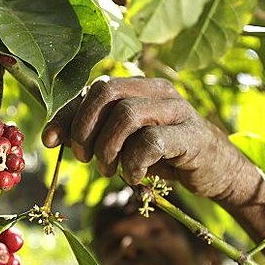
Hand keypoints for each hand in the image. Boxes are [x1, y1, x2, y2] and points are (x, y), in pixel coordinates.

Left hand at [41, 77, 247, 199]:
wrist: (215, 170)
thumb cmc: (164, 155)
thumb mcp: (124, 144)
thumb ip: (93, 135)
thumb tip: (51, 137)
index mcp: (138, 87)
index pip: (93, 90)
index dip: (67, 115)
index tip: (50, 141)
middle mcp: (157, 91)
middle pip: (106, 92)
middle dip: (85, 128)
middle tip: (84, 158)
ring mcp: (177, 110)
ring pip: (126, 115)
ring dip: (108, 149)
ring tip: (109, 170)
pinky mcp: (191, 135)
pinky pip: (151, 143)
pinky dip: (133, 164)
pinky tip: (134, 177)